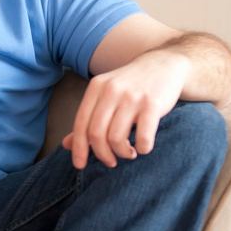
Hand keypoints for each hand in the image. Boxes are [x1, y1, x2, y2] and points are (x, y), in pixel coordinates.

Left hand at [63, 49, 189, 169]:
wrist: (163, 64)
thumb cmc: (131, 86)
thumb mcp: (105, 96)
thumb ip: (88, 119)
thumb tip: (67, 145)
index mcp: (96, 88)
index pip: (81, 124)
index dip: (78, 148)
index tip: (80, 165)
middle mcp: (111, 91)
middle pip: (96, 134)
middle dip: (102, 154)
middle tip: (111, 161)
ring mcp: (132, 97)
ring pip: (117, 138)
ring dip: (122, 153)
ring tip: (128, 153)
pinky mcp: (152, 104)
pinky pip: (143, 137)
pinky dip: (142, 148)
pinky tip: (143, 147)